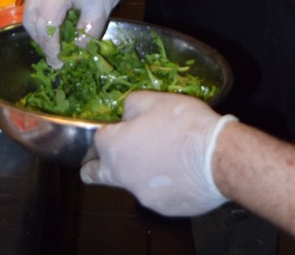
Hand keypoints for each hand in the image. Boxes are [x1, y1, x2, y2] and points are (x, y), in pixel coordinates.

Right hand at [23, 0, 140, 66]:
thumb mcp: (101, 8)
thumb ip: (86, 34)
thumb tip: (74, 53)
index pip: (46, 25)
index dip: (51, 47)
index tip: (58, 63)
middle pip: (30, 18)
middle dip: (41, 40)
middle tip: (55, 54)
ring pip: (28, 6)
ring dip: (38, 25)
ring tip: (55, 37)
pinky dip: (39, 9)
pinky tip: (53, 16)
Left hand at [81, 91, 236, 215]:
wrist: (218, 158)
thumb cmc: (183, 124)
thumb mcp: (151, 100)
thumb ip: (129, 106)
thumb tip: (126, 117)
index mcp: (115, 149)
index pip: (97, 141)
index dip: (106, 132)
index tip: (114, 130)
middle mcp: (124, 177)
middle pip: (99, 174)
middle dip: (93, 169)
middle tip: (90, 167)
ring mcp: (144, 196)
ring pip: (131, 184)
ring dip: (137, 172)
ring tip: (162, 157)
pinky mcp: (165, 209)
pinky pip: (156, 194)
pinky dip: (161, 185)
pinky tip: (178, 173)